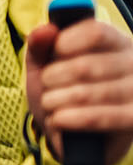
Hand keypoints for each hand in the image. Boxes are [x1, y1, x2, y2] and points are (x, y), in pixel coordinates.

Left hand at [26, 15, 132, 164]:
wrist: (75, 134)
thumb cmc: (63, 90)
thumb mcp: (45, 65)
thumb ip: (41, 46)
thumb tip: (44, 30)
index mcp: (116, 42)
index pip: (96, 32)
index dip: (66, 42)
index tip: (53, 52)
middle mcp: (132, 63)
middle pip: (85, 65)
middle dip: (53, 78)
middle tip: (47, 85)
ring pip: (86, 93)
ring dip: (56, 101)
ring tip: (50, 103)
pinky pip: (99, 118)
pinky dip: (71, 119)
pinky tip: (58, 119)